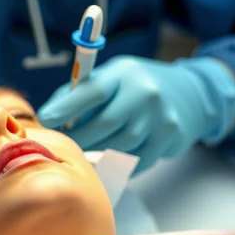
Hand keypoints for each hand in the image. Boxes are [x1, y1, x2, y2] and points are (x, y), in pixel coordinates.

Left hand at [37, 56, 234, 172]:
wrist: (189, 93)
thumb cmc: (135, 85)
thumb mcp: (111, 76)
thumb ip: (80, 93)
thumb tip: (50, 117)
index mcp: (124, 73)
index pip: (92, 91)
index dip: (66, 107)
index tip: (45, 119)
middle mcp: (145, 93)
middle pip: (104, 124)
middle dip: (79, 137)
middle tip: (65, 143)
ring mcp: (160, 118)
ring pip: (118, 145)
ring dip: (96, 150)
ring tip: (86, 148)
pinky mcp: (169, 140)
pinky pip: (135, 160)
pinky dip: (117, 161)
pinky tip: (109, 155)